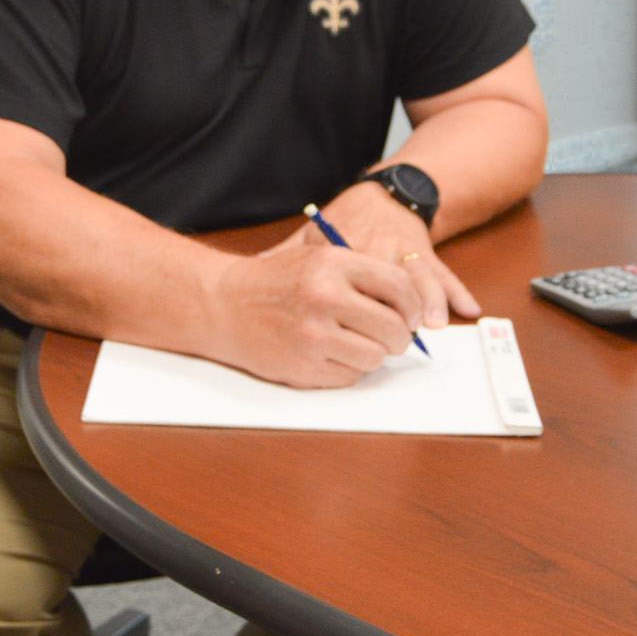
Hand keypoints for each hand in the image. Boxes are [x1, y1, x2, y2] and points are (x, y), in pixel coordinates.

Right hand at [203, 240, 419, 387]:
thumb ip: (361, 274)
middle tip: (388, 336)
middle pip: (394, 329)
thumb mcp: (317, 259)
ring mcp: (313, 335)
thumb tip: (414, 307)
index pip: (399, 286)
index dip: (413, 306)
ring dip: (372, 355)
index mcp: (332, 264)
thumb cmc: (275, 282)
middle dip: (398, 337)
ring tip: (353, 343)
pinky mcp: (303, 367)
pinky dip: (347, 369)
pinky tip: (329, 354)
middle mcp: (324, 297)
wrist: (222, 304)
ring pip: (376, 358)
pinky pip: (351, 377)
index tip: (411, 315)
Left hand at [280, 182, 481, 327]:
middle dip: (390, 311)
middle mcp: (374, 246)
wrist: (385, 195)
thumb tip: (252, 277)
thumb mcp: (311, 238)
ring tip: (429, 325)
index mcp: (340, 246)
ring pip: (416, 277)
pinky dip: (456, 291)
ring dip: (425, 301)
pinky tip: (469, 309)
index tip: (339, 326)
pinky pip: (443, 273)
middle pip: (383, 280)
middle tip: (392, 342)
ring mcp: (403, 249)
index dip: (342, 304)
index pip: (340, 278)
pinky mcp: (426, 252)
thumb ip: (284, 258)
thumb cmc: (344, 223)